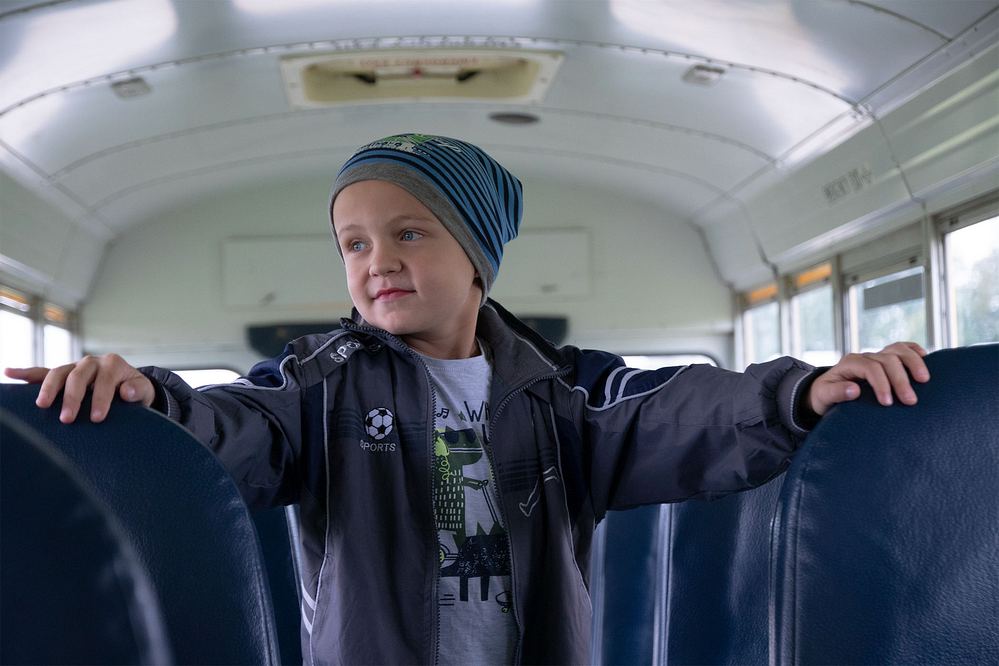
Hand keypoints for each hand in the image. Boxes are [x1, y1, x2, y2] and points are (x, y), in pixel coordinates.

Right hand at [4, 354, 154, 423]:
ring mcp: (75, 367)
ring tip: (42, 405)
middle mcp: (92, 362)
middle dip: (72, 397)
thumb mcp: (144, 391)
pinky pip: (42, 372)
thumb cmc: (135, 392)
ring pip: (58, 372)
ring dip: (49, 388)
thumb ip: (138, 390)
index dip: (101, 398)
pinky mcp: (62, 375)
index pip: (105, 380)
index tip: (97, 418)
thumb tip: (127, 391)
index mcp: (113, 364)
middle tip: (67, 419)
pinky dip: (26, 373)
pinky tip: (9, 373)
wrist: (129, 387)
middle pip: (78, 375)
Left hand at [806, 342, 930, 416]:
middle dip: (900, 379)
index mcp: (849, 363)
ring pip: (898, 350)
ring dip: (914, 363)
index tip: (888, 403)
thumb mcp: (823, 396)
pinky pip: (903, 348)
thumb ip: (836, 392)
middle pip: (888, 359)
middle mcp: (865, 357)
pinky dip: (915, 351)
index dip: (881, 383)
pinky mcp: (887, 360)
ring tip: (925, 380)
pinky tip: (926, 359)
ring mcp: (877, 356)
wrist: (826, 392)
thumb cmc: (824, 396)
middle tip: (910, 401)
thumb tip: (855, 390)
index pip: (870, 368)